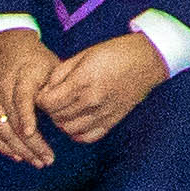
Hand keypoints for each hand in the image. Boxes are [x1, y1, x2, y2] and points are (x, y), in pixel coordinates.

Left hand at [35, 32, 169, 147]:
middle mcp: (92, 100)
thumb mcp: (84, 54)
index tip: (45, 92)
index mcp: (83, 81)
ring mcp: (103, 113)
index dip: (40, 98)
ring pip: (68, 129)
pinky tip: (77, 121)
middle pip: (56, 116)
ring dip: (61, 121)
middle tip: (55, 99)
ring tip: (66, 109)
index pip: (48, 103)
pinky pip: (86, 137)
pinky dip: (76, 133)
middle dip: (50, 109)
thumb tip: (45, 90)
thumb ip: (61, 73)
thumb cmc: (116, 52)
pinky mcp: (112, 121)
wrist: (148, 60)